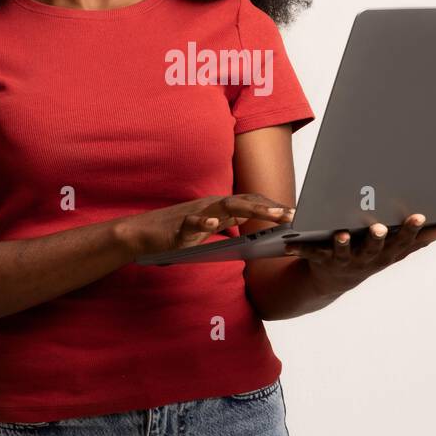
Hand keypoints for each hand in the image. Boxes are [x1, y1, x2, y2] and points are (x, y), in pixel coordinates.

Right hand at [118, 193, 294, 255]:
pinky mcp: (178, 227)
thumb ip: (227, 225)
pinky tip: (212, 225)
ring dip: (250, 210)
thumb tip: (251, 232)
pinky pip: (192, 222)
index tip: (293, 213)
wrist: (142, 233)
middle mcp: (210, 206)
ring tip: (270, 216)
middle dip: (268, 208)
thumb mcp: (208, 228)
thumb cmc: (177, 232)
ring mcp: (195, 213)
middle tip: (291, 214)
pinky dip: (202, 222)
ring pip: (225, 207)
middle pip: (244, 202)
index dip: (271, 206)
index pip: (250, 202)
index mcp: (218, 207)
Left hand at [283, 213, 435, 295]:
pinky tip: (292, 242)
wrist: (333, 280)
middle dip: (376, 239)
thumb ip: (419, 240)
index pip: (401, 241)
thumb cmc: (370, 257)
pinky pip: (310, 253)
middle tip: (379, 228)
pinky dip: (301, 248)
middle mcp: (366, 259)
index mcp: (385, 254)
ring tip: (341, 235)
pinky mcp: (321, 259)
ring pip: (343, 252)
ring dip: (342, 244)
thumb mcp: (395, 250)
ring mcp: (343, 260)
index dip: (410, 230)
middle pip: (373, 248)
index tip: (419, 215)